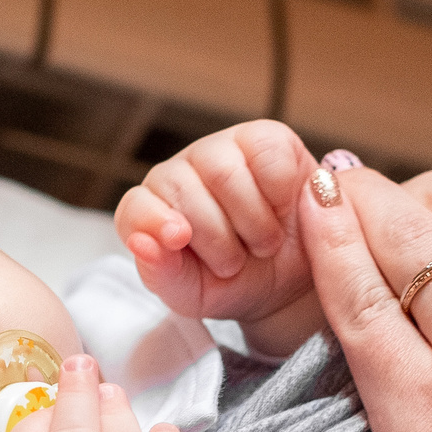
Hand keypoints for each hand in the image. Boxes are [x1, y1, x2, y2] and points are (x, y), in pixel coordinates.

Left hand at [116, 121, 319, 329]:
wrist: (295, 279)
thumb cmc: (236, 283)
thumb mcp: (195, 294)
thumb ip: (162, 274)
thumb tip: (141, 244)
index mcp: (154, 210)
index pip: (136, 205)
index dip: (153, 220)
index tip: (179, 238)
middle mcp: (181, 173)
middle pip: (182, 187)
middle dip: (216, 237)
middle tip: (237, 263)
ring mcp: (221, 149)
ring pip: (224, 172)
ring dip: (252, 221)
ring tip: (263, 243)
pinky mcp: (265, 137)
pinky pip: (267, 156)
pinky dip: (279, 193)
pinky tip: (281, 209)